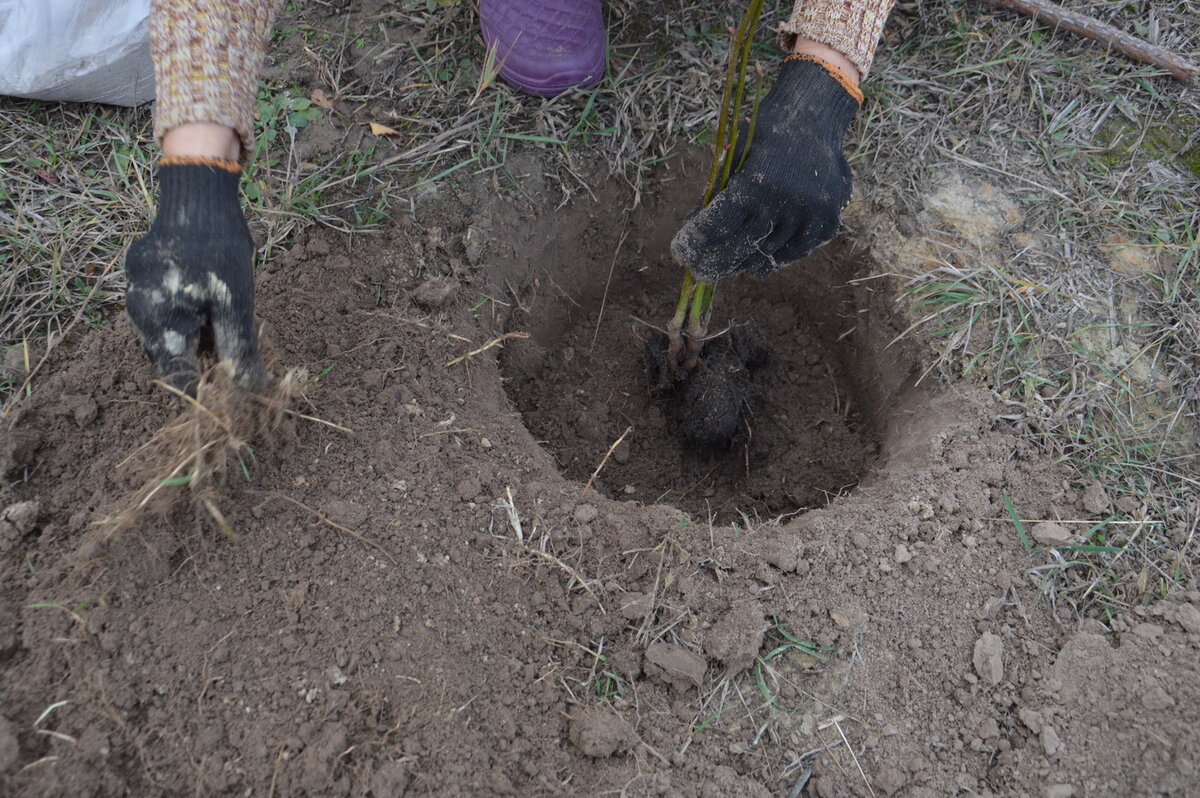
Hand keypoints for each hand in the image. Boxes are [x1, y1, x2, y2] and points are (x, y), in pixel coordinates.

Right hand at [124, 158, 265, 393]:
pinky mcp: (140, 280)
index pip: (177, 378)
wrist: (197, 197)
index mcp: (157, 322)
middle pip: (170, 357)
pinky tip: (209, 306)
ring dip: (195, 340)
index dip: (205, 390)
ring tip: (224, 324)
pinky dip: (187, 318)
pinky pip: (163, 312)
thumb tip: (252, 387)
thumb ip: (238, 349)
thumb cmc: (218, 250)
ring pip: (167, 335)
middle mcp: (138, 312)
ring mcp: (135, 294)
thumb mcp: (236, 303)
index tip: (231, 392)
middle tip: (235, 357)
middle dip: (203, 363)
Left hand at [671, 55, 861, 280]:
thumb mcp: (733, 157)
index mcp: (756, 184)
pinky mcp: (829, 222)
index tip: (681, 255)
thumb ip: (715, 194)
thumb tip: (692, 230)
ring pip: (769, 256)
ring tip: (729, 266)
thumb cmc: (765, 133)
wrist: (814, 116)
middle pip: (741, 249)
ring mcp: (810, 215)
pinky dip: (777, 258)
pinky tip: (760, 259)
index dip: (695, 244)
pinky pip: (797, 252)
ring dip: (745, 263)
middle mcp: (785, 203)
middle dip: (716, 263)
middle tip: (701, 272)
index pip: (717, 228)